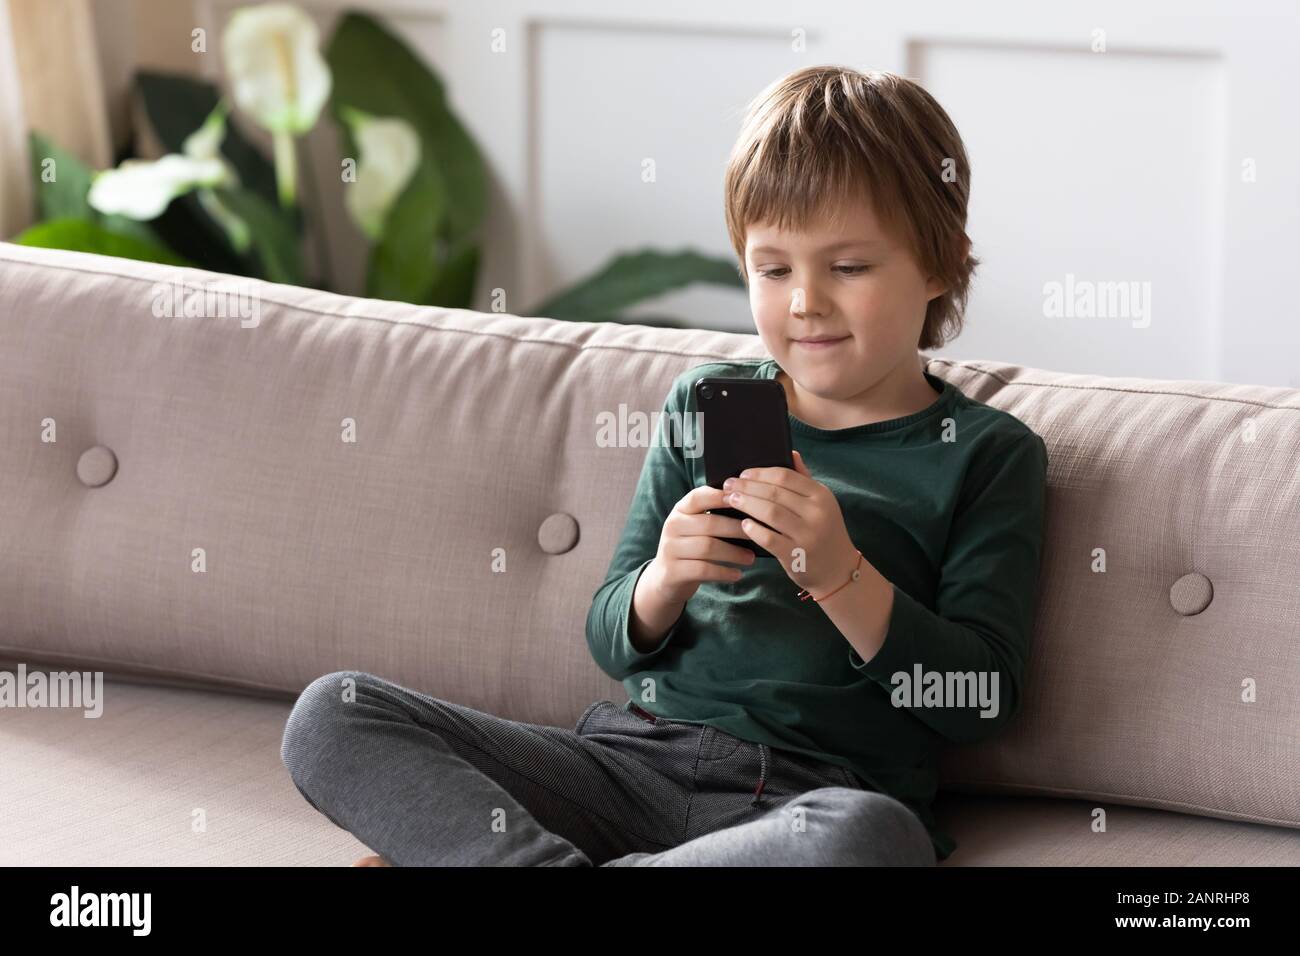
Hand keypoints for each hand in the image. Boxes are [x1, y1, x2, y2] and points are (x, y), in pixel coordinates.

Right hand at [648, 485, 756, 605]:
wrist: (666, 578)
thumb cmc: (691, 548)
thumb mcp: (695, 528)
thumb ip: (713, 516)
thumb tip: (748, 509)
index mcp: (680, 510)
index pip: (698, 497)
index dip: (720, 497)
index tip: (744, 498)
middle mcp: (672, 526)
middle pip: (709, 524)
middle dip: (736, 529)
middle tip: (758, 534)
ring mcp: (670, 549)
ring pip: (707, 547)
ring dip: (733, 553)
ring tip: (751, 558)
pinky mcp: (673, 571)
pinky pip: (703, 570)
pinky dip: (723, 572)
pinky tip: (737, 574)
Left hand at [724, 449, 859, 596]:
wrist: (838, 570)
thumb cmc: (825, 532)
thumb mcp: (822, 504)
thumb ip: (805, 479)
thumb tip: (790, 452)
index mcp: (821, 495)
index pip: (785, 476)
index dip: (760, 473)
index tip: (742, 474)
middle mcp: (816, 513)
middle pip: (774, 493)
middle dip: (747, 487)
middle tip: (728, 486)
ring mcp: (807, 535)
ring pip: (770, 512)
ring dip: (746, 504)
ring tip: (731, 500)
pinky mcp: (796, 555)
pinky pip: (768, 538)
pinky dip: (753, 529)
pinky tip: (743, 524)